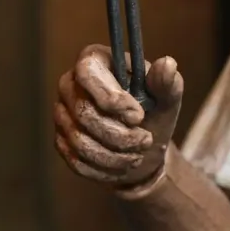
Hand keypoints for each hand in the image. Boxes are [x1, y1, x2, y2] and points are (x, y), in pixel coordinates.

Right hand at [54, 44, 182, 188]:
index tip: (138, 117)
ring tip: (138, 155)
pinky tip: (124, 165)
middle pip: (83, 112)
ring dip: (115, 155)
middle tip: (146, 140)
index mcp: (96, 61)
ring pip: (79, 141)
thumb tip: (168, 64)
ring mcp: (62, 114)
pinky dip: (106, 168)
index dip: (112, 98)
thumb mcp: (168, 98)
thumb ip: (167, 82)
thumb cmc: (155, 112)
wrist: (145, 147)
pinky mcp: (61, 141)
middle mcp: (70, 84)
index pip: (87, 71)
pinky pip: (77, 161)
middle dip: (120, 135)